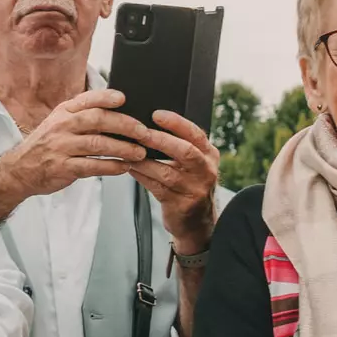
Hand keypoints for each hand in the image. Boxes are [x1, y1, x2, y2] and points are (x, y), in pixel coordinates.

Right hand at [0, 89, 147, 209]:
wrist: (19, 169)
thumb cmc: (47, 145)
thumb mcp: (59, 122)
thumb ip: (83, 115)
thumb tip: (118, 110)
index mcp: (64, 112)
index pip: (87, 100)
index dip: (106, 97)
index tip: (123, 98)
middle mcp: (62, 126)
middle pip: (98, 120)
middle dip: (124, 125)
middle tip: (142, 131)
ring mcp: (61, 147)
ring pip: (98, 144)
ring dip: (123, 149)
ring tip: (139, 152)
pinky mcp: (63, 168)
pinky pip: (92, 166)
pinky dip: (111, 167)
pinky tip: (123, 167)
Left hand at [129, 108, 221, 248]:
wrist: (196, 222)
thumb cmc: (188, 183)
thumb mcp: (193, 163)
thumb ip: (178, 144)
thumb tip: (146, 123)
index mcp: (209, 154)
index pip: (195, 134)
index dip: (176, 123)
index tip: (157, 114)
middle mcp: (206, 171)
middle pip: (185, 151)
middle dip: (160, 140)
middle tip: (139, 132)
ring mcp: (195, 189)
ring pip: (167, 172)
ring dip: (144, 161)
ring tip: (127, 151)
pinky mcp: (182, 205)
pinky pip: (157, 187)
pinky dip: (141, 176)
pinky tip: (130, 167)